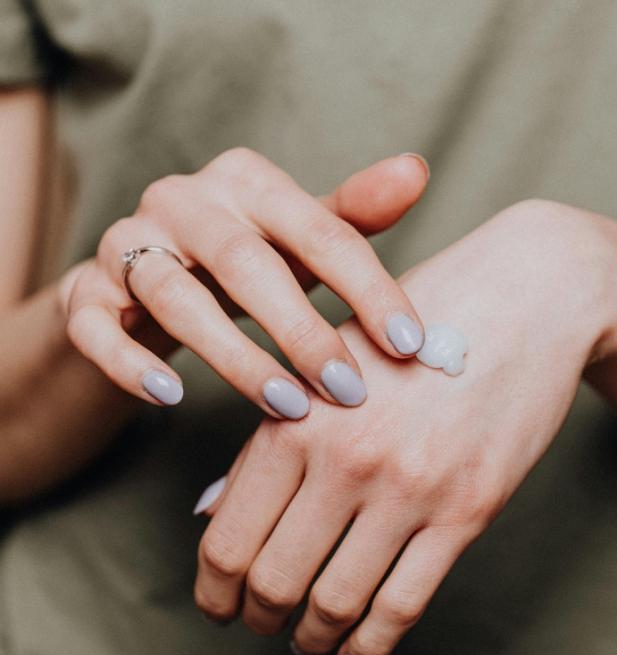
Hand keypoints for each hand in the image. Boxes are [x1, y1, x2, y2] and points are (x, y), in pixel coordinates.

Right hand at [58, 150, 428, 415]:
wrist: (148, 276)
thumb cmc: (243, 259)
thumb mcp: (298, 236)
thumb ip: (351, 214)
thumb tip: (415, 171)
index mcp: (247, 181)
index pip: (321, 232)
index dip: (369, 290)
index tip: (409, 346)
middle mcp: (183, 200)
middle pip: (246, 263)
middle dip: (302, 331)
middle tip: (348, 389)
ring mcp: (127, 243)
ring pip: (176, 297)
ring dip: (235, 357)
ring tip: (287, 406)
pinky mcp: (87, 292)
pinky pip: (97, 328)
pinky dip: (131, 365)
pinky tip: (171, 397)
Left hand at [193, 200, 616, 654]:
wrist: (525, 297)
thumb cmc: (415, 324)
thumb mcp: (329, 363)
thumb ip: (267, 441)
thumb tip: (210, 513)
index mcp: (296, 417)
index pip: (228, 538)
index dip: (214, 590)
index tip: (219, 606)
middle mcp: (345, 458)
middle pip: (274, 580)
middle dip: (257, 618)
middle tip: (260, 624)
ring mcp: (410, 487)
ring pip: (336, 602)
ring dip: (311, 636)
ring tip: (306, 639)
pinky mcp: (469, 509)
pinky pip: (404, 604)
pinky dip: (371, 645)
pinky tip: (355, 654)